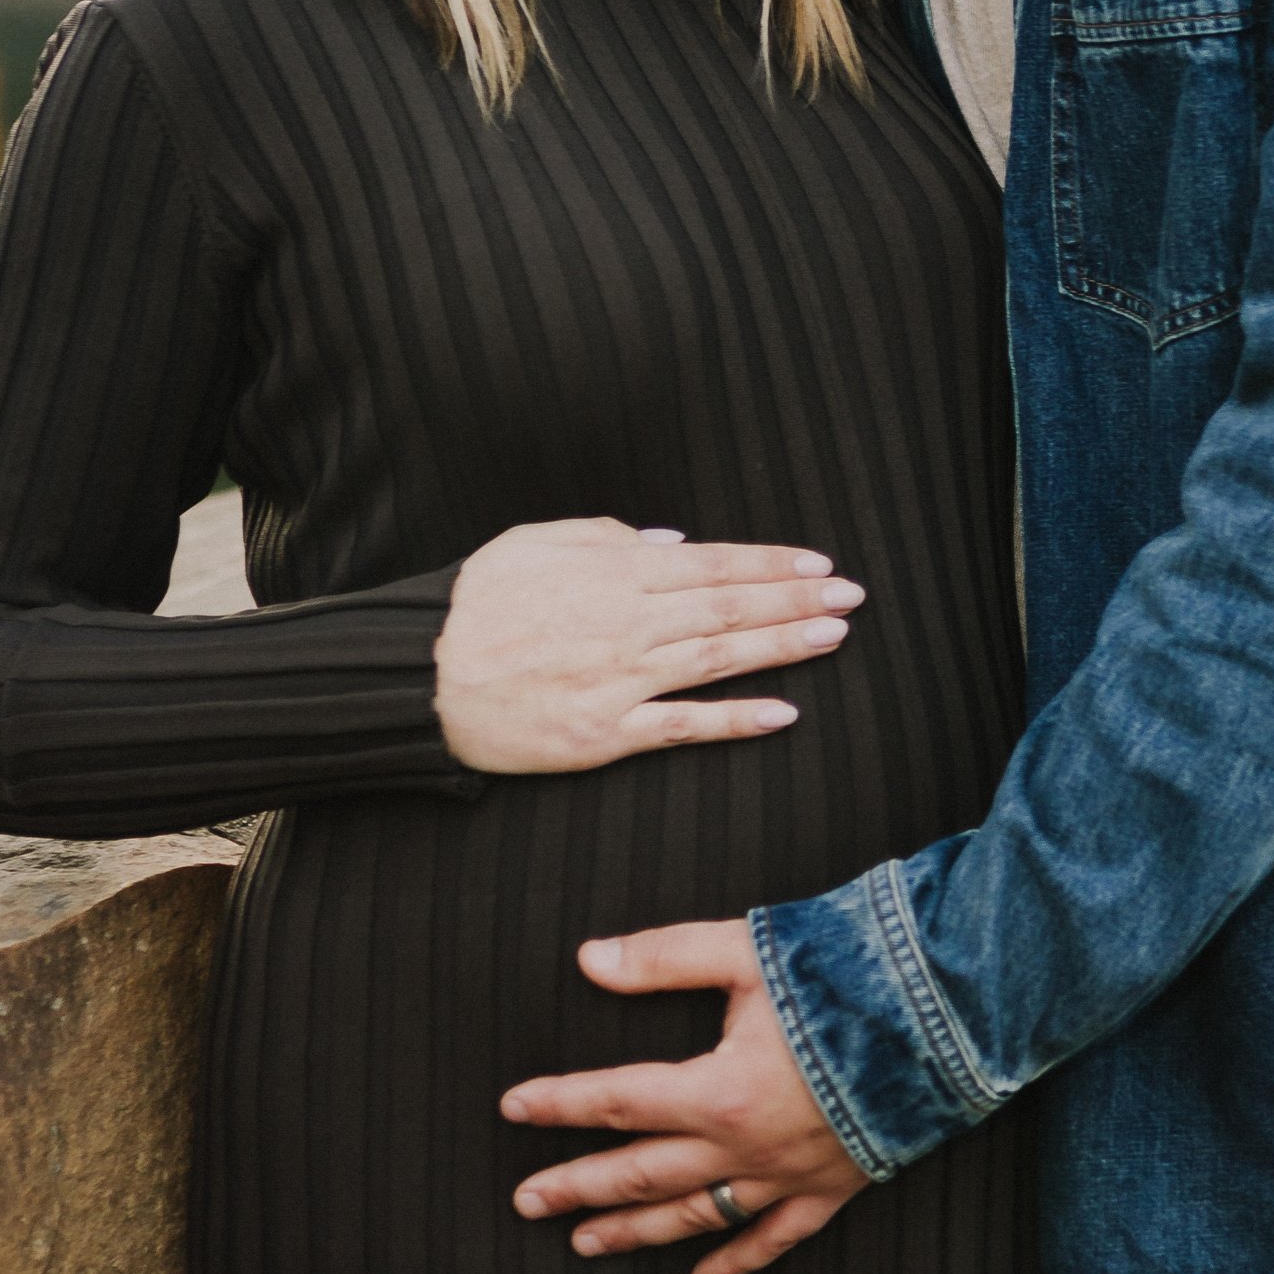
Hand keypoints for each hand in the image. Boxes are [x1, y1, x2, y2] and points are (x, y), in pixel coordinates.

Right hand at [434, 519, 861, 774]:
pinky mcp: (604, 735)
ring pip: (718, 660)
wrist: (421, 676)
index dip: (770, 564)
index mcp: (612, 572)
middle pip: (728, 607)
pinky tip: (783, 713)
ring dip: (783, 647)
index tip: (818, 564)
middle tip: (851, 596)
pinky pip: (681, 726)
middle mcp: (626, 623)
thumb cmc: (476, 603)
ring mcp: (618, 681)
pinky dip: (735, 719)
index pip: (711, 563)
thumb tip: (672, 543)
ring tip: (834, 637)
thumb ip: (606, 538)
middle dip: (796, 600)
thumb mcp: (534, 542)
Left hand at [502, 918, 868, 1273]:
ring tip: (584, 1242)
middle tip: (526, 1200)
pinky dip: (734, 1263)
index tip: (514, 1108)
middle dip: (577, 1185)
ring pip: (693, 1217)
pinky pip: (772, 1241)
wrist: (946, 1018)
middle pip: (640, 1174)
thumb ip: (665, 957)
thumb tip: (590, 960)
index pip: (616, 1101)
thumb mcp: (746, 951)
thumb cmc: (846, 975)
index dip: (560, 1104)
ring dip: (634, 1232)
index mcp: (716, 1091)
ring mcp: (786, 1177)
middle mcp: (743, 1148)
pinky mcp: (830, 1189)